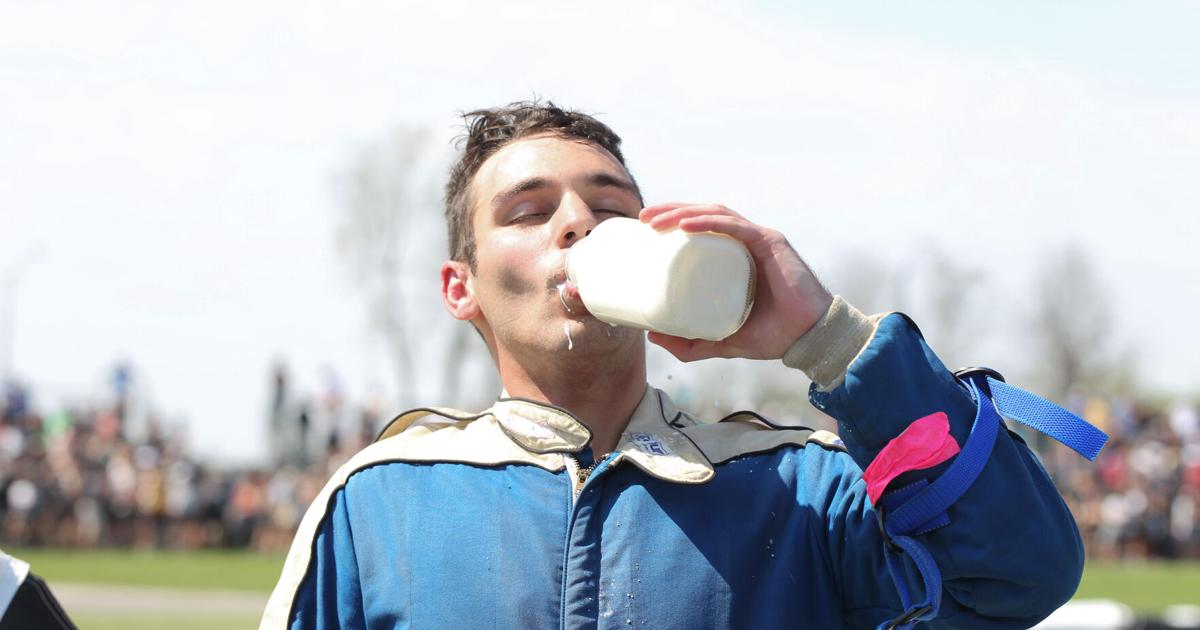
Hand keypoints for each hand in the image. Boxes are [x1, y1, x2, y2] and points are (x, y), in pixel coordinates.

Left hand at [638, 203, 833, 361]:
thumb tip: (651, 336)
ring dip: (683, 212)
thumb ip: (691, 341)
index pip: (701, 227)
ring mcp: (758, 239)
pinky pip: (735, 226)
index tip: (645, 227)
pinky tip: (686, 226)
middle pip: (703, 214)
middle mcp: (746, 242)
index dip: (672, 220)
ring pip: (715, 213)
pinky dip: (709, 222)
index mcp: (735, 257)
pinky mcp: (770, 242)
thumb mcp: (722, 340)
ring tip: (656, 220)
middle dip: (671, 210)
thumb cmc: (773, 336)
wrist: (809, 339)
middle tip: (643, 218)